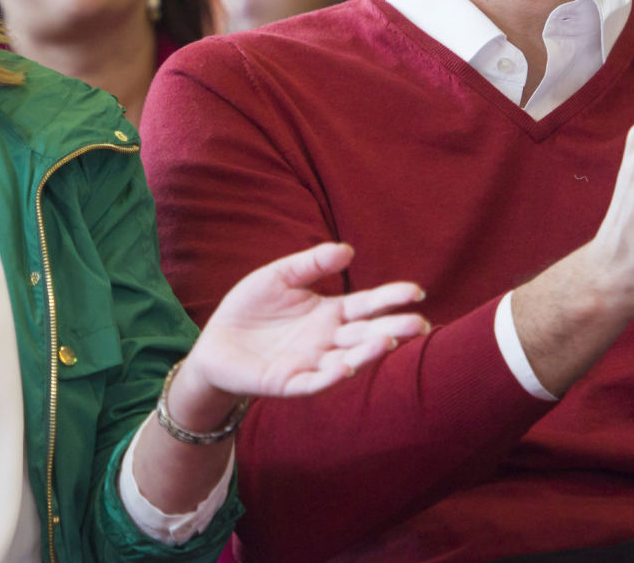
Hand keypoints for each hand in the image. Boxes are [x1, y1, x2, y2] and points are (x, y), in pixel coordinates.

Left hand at [183, 242, 427, 401]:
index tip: (415, 291)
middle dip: (394, 328)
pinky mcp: (291, 382)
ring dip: (369, 351)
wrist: (214, 341)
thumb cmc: (250, 308)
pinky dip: (334, 375)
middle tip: (419, 323)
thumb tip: (348, 250)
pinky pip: (317, 381)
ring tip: (387, 339)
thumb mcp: (279, 276)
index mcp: (330, 313)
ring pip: (349, 358)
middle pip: (367, 333)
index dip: (391, 298)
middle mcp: (328, 340)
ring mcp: (312, 363)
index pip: (367, 305)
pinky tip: (348, 365)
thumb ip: (311, 264)